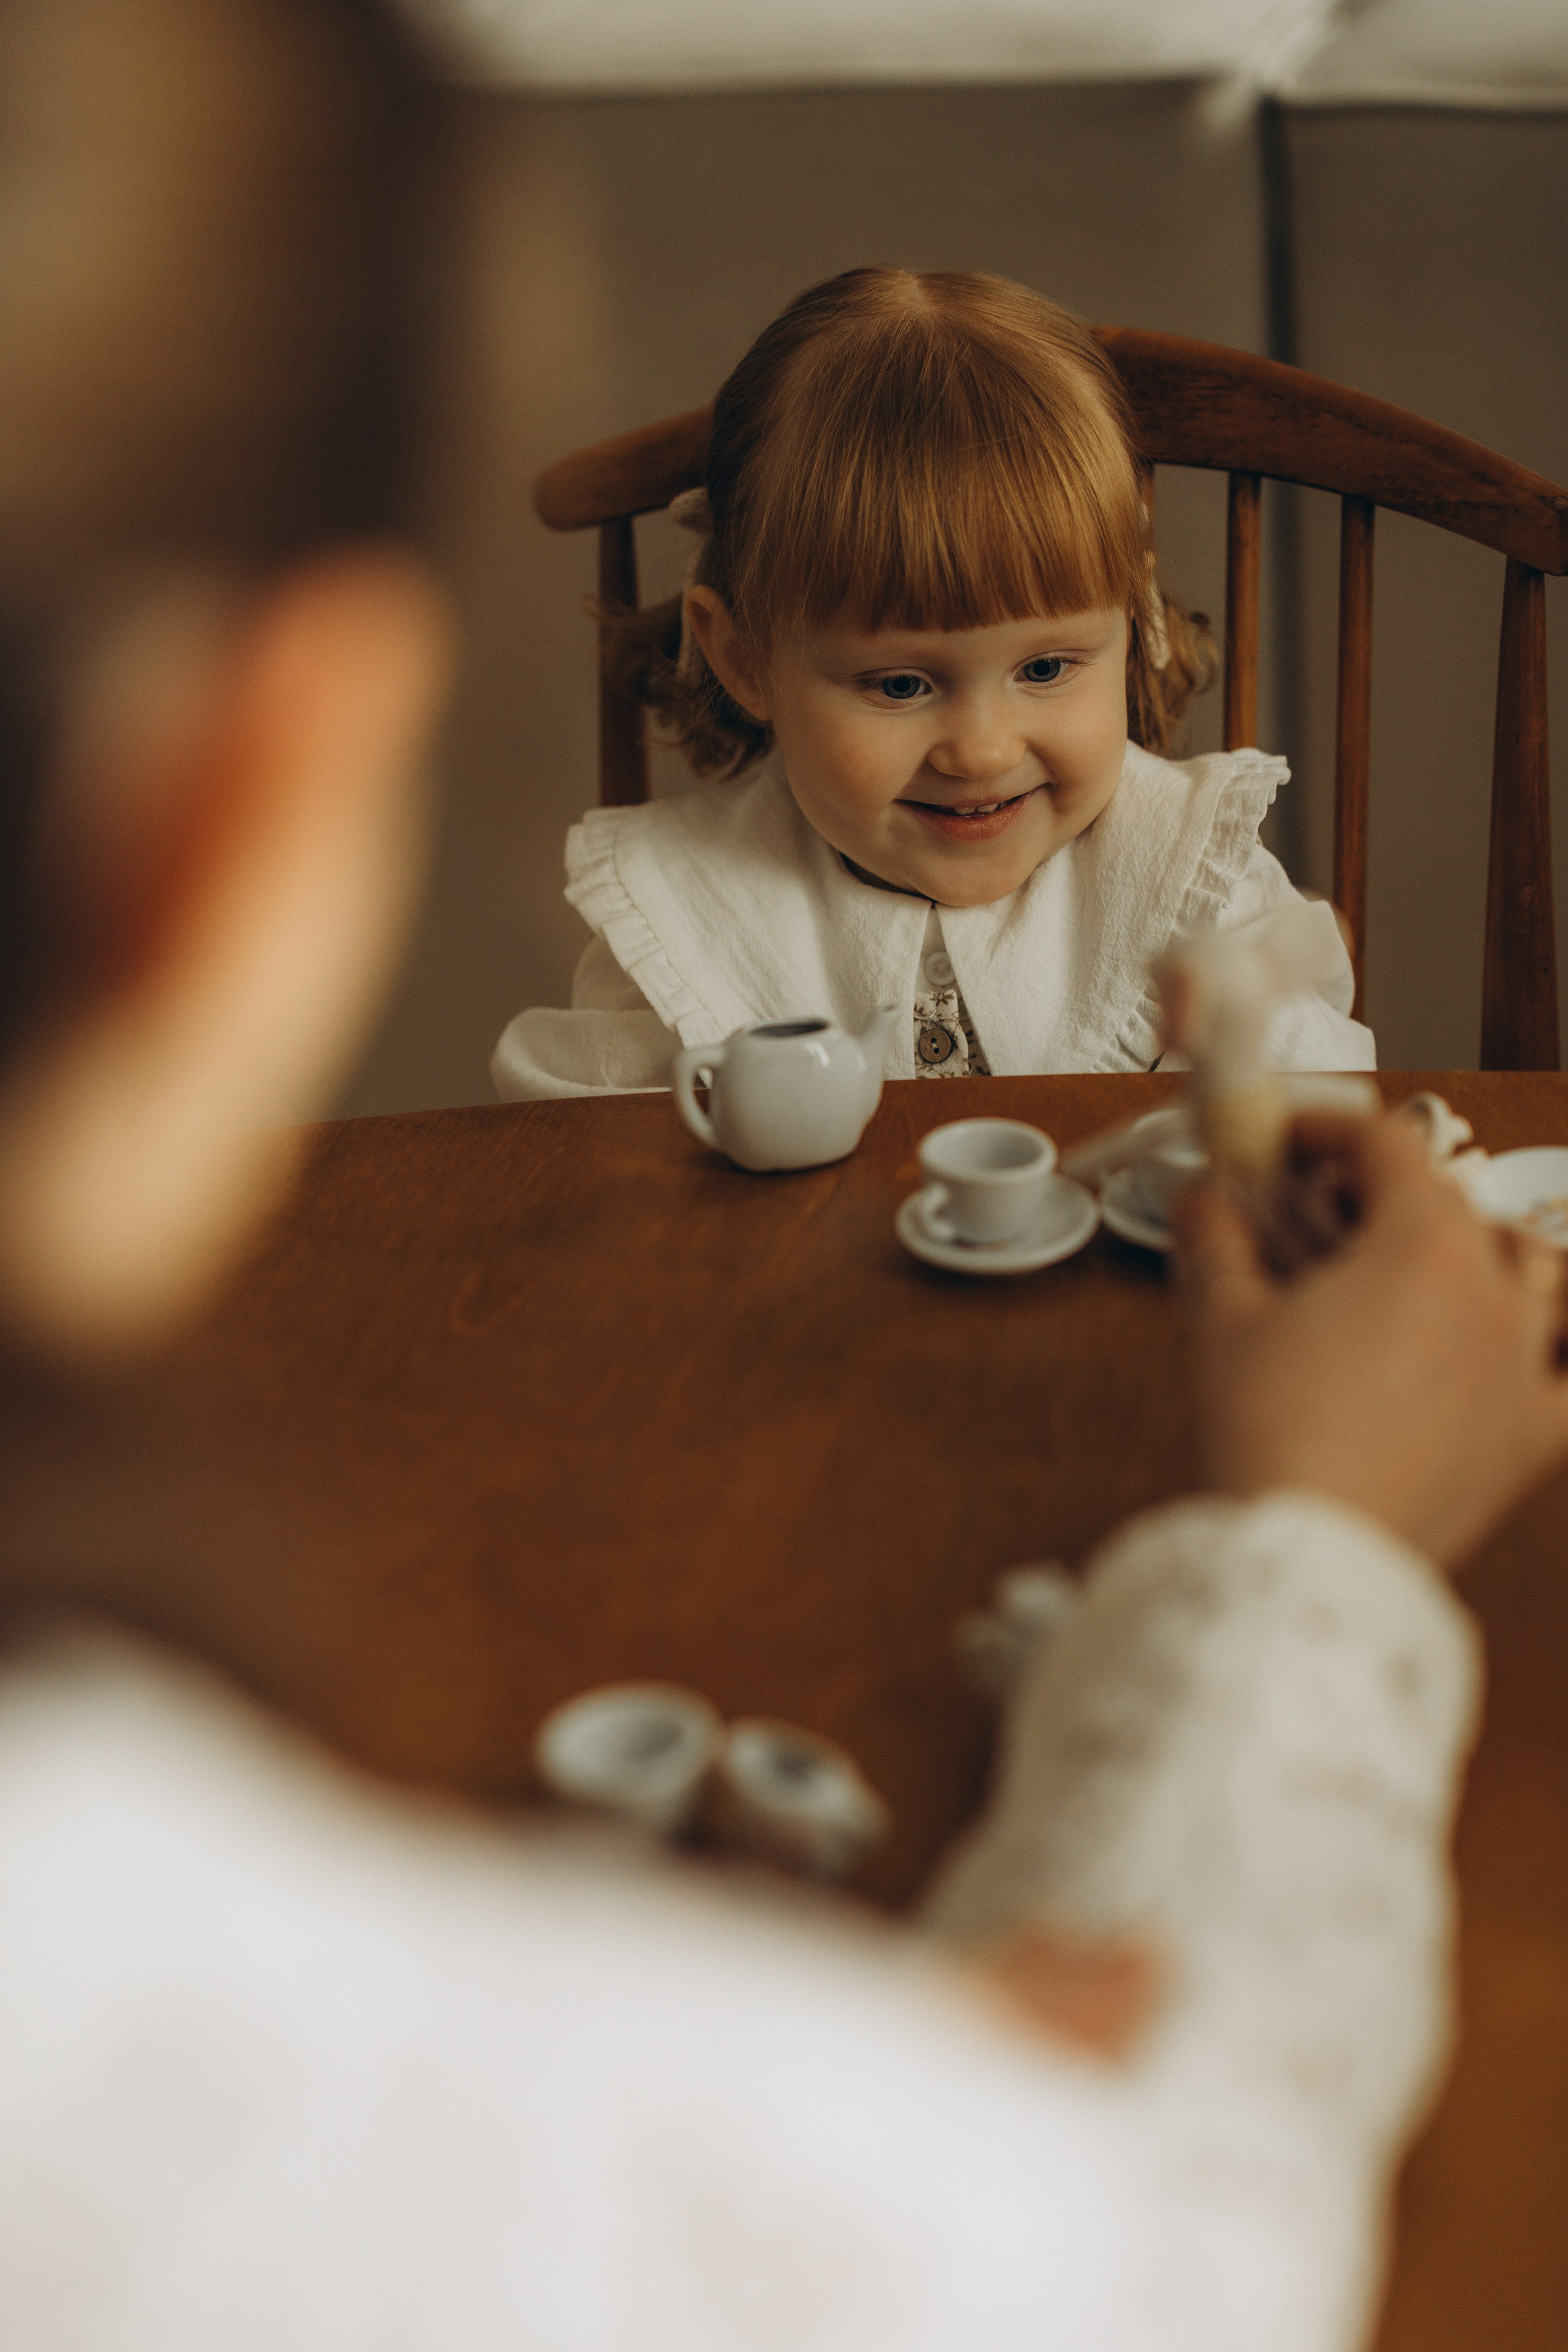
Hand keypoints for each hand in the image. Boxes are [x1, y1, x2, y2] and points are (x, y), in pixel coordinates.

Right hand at [1174, 1112, 1567, 1565]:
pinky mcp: (1534, 1436)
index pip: (1385, 1146)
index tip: (1293, 1143)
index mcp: (1424, 1246)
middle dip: (1390, 1196)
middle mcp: (1493, 1295)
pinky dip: (1547, 1354)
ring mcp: (1525, 1366)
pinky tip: (1514, 1355)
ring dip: (1477, 1256)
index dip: (1330, 1131)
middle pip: (1455, 1206)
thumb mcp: (1227, 1320)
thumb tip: (1204, 1204)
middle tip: (1326, 1214)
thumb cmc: (1273, 1436)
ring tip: (1421, 1271)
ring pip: (1531, 1275)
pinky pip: (1565, 1374)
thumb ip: (1218, 1242)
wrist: (1310, 1553)